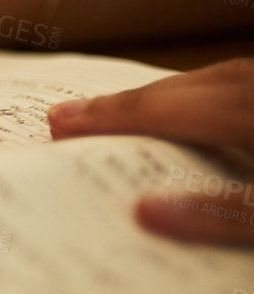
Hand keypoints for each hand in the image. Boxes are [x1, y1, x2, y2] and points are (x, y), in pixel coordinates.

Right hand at [48, 59, 253, 244]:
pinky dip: (206, 95)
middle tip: (72, 115)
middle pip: (182, 86)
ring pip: (214, 79)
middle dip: (125, 102)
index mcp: (247, 110)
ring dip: (165, 95)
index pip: (162, 109)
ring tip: (123, 111)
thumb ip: (222, 214)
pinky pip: (239, 86)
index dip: (107, 116)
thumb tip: (143, 212)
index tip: (58, 122)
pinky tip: (203, 112)